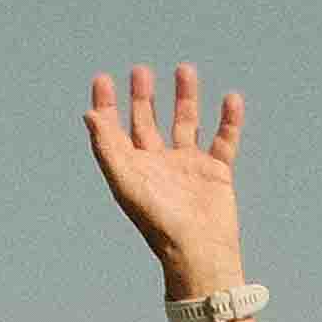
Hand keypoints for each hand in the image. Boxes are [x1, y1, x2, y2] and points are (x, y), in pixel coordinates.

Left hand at [82, 59, 244, 279]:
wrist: (199, 251)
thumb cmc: (159, 222)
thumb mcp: (127, 181)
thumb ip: (107, 147)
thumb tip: (89, 114)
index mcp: (134, 168)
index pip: (116, 130)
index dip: (108, 105)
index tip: (103, 79)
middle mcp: (159, 164)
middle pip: (148, 122)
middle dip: (143, 96)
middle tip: (141, 70)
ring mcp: (189, 167)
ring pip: (186, 123)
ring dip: (185, 98)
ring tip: (184, 69)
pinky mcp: (217, 173)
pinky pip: (224, 140)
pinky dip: (229, 120)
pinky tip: (231, 98)